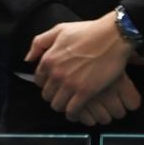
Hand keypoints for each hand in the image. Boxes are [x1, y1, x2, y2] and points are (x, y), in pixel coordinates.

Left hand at [28, 15, 143, 120]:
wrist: (115, 35)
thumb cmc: (90, 30)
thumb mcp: (61, 29)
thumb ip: (40, 42)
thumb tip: (28, 59)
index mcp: (48, 59)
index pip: (39, 81)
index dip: (48, 83)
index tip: (57, 83)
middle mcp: (56, 74)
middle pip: (47, 95)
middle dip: (55, 95)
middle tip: (65, 93)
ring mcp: (70, 84)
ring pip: (58, 105)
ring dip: (63, 106)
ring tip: (71, 103)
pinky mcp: (85, 91)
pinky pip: (72, 110)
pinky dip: (73, 114)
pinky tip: (77, 112)